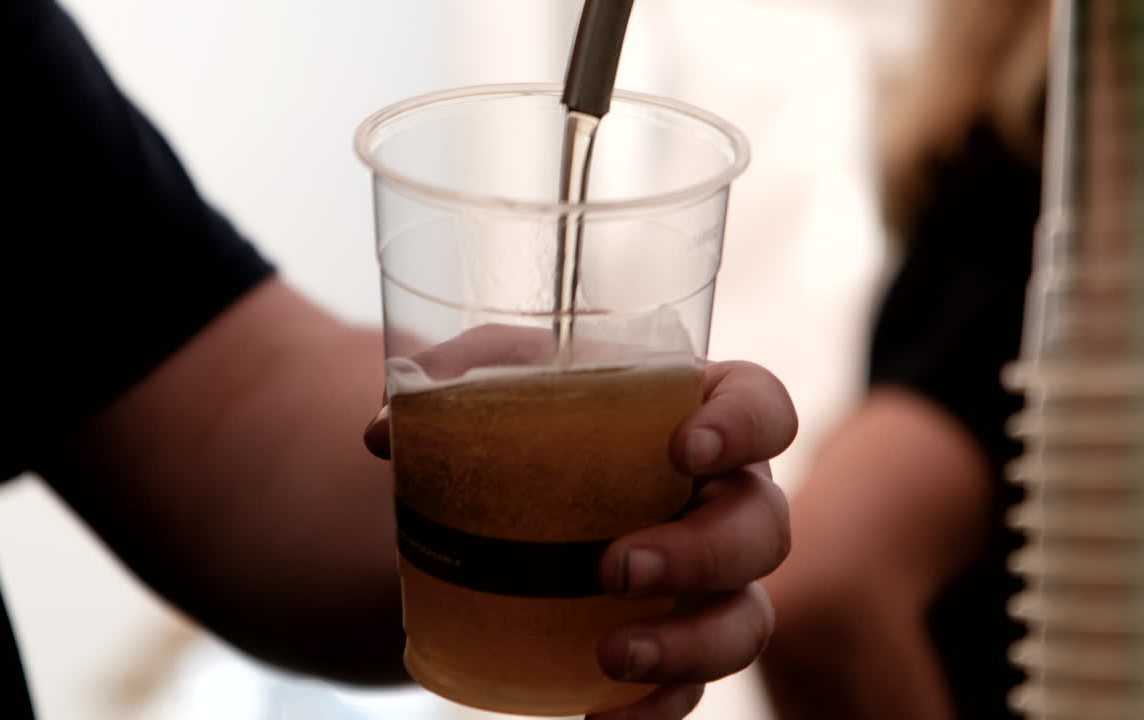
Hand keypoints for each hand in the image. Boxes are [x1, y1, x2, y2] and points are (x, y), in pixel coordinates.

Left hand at [364, 328, 796, 719]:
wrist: (507, 494)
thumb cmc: (523, 420)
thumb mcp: (489, 380)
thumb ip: (447, 383)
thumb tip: (381, 430)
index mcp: (695, 415)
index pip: (761, 406)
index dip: (744, 426)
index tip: (684, 449)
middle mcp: (720, 498)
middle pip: (763, 527)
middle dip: (704, 553)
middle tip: (615, 567)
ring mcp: (708, 580)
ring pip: (747, 619)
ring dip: (690, 644)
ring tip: (609, 653)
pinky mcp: (675, 642)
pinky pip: (694, 688)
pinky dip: (658, 709)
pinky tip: (600, 717)